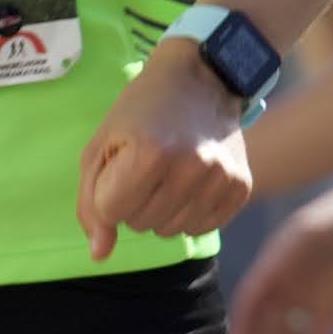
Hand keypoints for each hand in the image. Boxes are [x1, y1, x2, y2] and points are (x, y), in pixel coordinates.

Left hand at [77, 46, 252, 265]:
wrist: (200, 78)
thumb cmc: (140, 111)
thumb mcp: (101, 146)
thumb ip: (91, 204)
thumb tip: (99, 255)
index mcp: (151, 153)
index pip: (112, 212)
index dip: (109, 190)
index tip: (121, 163)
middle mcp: (192, 167)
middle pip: (140, 225)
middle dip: (134, 200)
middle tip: (146, 163)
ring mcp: (221, 179)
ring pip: (170, 232)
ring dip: (161, 209)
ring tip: (168, 171)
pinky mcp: (241, 188)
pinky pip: (201, 229)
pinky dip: (189, 212)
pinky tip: (191, 181)